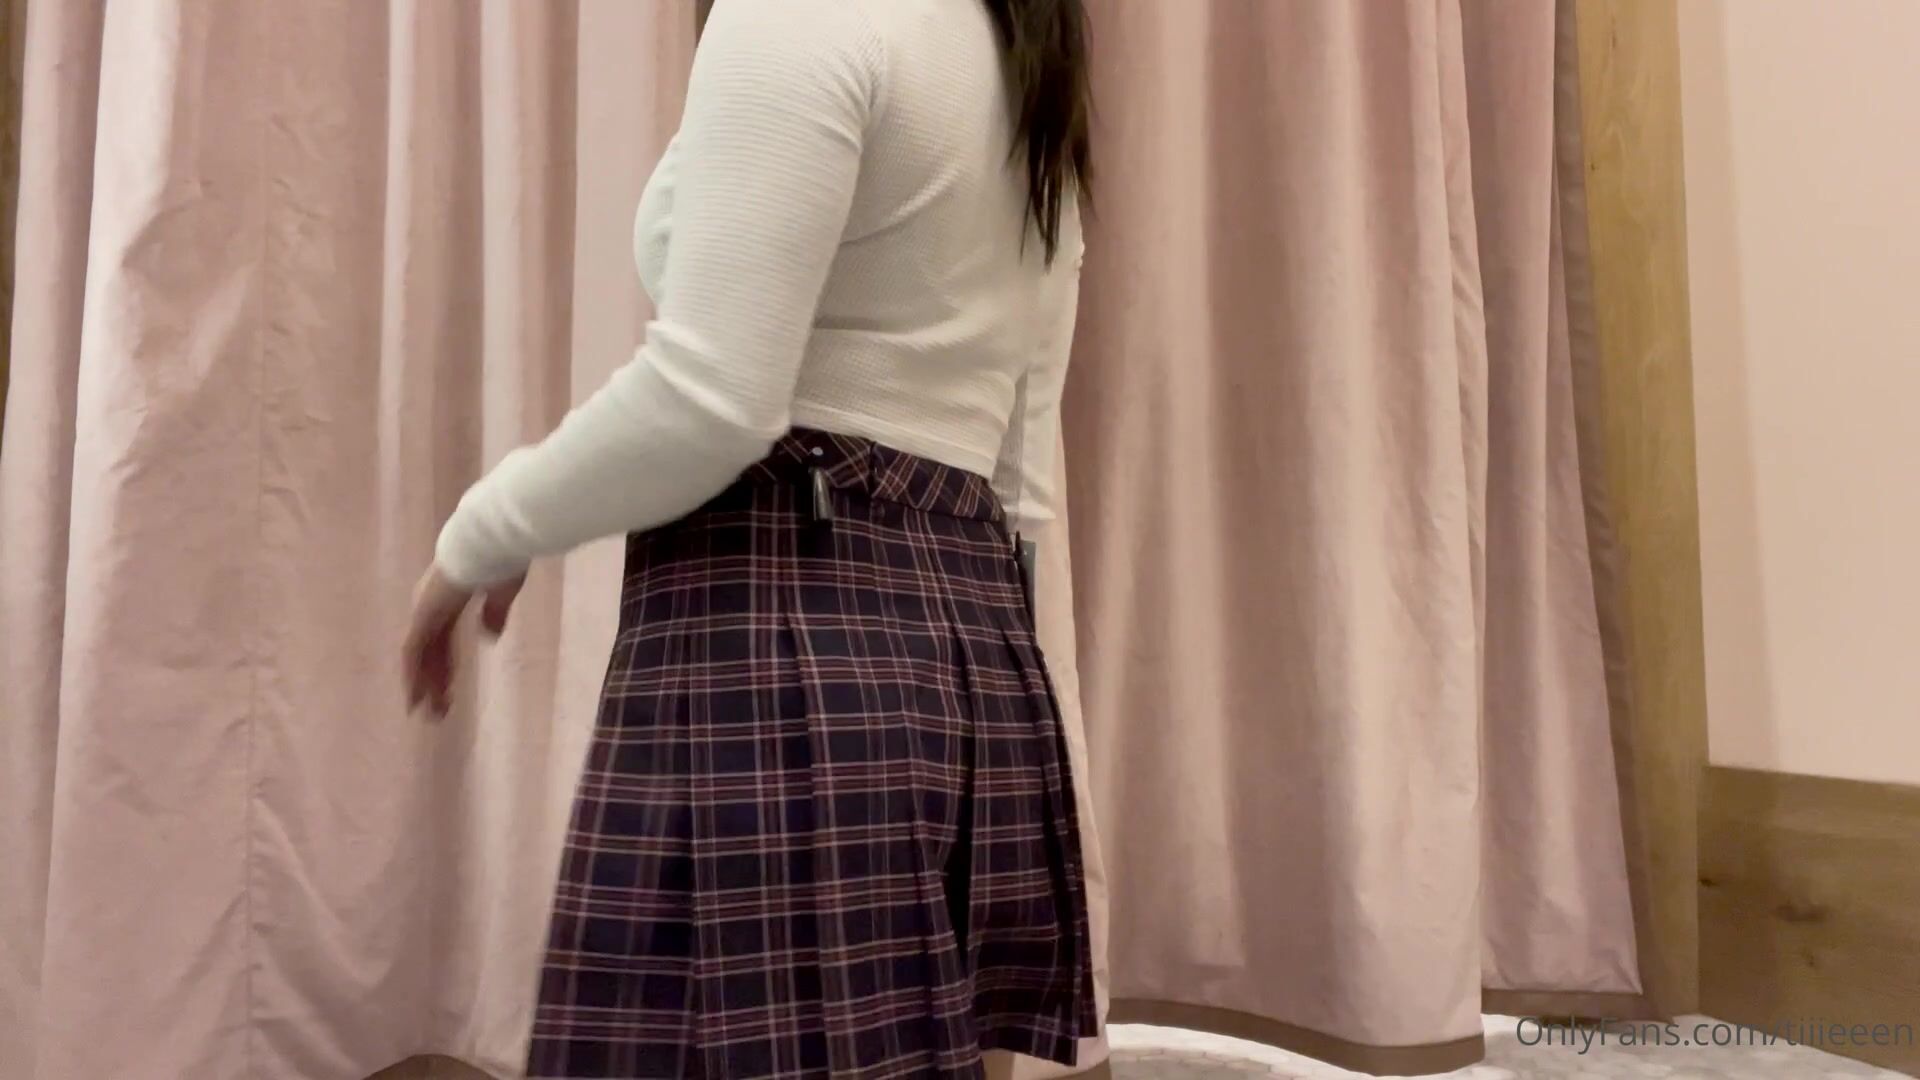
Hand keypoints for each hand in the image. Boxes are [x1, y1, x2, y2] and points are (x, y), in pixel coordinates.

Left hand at [401, 563, 524, 716]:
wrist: (489, 542)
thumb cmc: (503, 559)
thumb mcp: (503, 592)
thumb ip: (495, 613)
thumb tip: (490, 637)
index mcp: (451, 598)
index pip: (443, 639)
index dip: (446, 666)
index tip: (450, 690)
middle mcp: (431, 605)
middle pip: (429, 652)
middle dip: (434, 683)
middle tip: (439, 712)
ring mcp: (424, 610)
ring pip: (419, 657)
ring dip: (423, 688)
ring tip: (429, 716)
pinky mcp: (422, 616)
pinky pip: (412, 654)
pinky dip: (412, 679)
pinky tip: (415, 700)